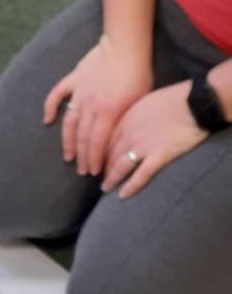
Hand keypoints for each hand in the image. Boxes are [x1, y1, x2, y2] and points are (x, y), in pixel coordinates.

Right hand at [44, 37, 153, 177]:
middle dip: (83, 157)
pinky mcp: (74, 79)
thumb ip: (124, 121)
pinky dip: (50, 107)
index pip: (97, 143)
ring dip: (68, 142)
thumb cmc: (139, 72)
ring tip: (69, 156)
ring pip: (69, 123)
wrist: (126, 44)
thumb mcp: (139, 101)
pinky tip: (47, 120)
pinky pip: (57, 94)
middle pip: (83, 137)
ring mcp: (80, 92)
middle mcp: (91, 105)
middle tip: (82, 171)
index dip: (94, 160)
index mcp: (109, 112)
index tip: (94, 172)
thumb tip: (117, 142)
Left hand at [101, 81, 207, 198]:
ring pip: (121, 167)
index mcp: (127, 118)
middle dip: (102, 167)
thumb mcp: (147, 100)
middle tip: (98, 176)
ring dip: (111, 179)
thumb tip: (131, 122)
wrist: (195, 103)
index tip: (97, 159)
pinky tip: (122, 195)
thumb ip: (135, 114)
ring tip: (105, 187)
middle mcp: (131, 134)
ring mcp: (144, 146)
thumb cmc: (176, 98)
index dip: (100, 151)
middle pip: (110, 154)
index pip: (106, 139)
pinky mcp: (159, 157)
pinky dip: (130, 186)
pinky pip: (140, 175)